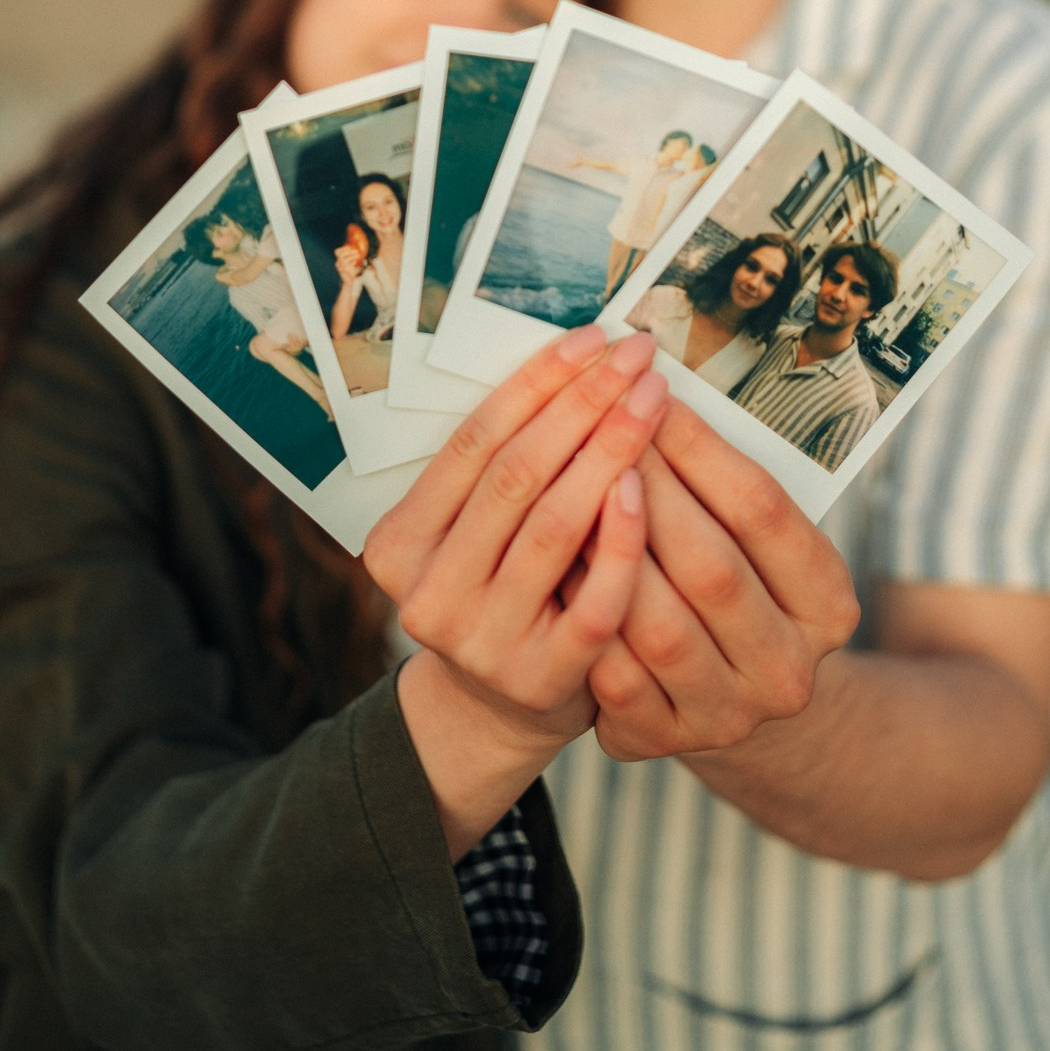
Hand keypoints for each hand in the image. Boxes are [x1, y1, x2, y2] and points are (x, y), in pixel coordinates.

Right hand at [334, 244, 363, 282]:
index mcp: (339, 260)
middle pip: (340, 255)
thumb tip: (358, 251)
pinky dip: (352, 262)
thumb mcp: (351, 264)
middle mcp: (338, 263)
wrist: (348, 282)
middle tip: (356, 251)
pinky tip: (355, 262)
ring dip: (352, 256)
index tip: (349, 247)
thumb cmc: (351, 272)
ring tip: (358, 255)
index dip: (342, 248)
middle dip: (349, 252)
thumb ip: (352, 258)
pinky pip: (347, 265)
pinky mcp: (343, 271)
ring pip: (344, 259)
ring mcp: (340, 267)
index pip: (337, 252)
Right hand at [363, 327, 667, 847]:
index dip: (536, 383)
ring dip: (609, 452)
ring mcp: (482, 642)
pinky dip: (622, 538)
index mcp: (398, 544)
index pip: (473, 441)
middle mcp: (428, 593)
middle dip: (582, 405)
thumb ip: (502, 469)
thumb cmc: (500, 593)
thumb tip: (575, 361)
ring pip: (552, 527)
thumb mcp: (471, 534)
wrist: (497, 712)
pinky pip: (593, 597)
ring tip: (652, 403)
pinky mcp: (540, 679)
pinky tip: (647, 487)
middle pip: (515, 475)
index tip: (591, 339)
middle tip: (635, 358)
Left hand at [584, 398, 859, 760]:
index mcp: (829, 604)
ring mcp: (727, 715)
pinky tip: (555, 558)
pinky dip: (582, 609)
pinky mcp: (661, 741)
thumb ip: (722, 485)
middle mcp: (788, 670)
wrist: (719, 691)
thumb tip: (657, 396)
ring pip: (655, 622)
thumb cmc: (731, 584)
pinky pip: (611, 672)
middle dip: (648, 488)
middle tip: (598, 429)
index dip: (700, 448)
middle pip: (710, 565)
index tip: (652, 396)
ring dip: (604, 548)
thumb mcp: (755, 542)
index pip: (762, 508)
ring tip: (568, 485)